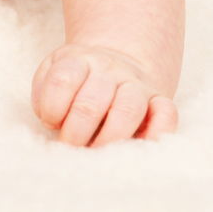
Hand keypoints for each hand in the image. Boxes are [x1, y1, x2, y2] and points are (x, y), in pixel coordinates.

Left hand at [31, 43, 177, 146]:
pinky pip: (167, 114)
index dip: (52, 107)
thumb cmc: (76, 79)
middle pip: (91, 102)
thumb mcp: (53, 72)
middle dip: (76, 132)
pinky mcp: (159, 100)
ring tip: (96, 152)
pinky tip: (141, 146)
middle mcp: (109, 69)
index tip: (50, 122)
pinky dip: (158, 132)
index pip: (62, 80)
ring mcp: (136, 84)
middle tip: (70, 145)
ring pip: (128, 109)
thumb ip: (45, 93)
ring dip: (109, 138)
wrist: (115, 61)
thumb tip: (51, 121)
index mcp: (78, 60)